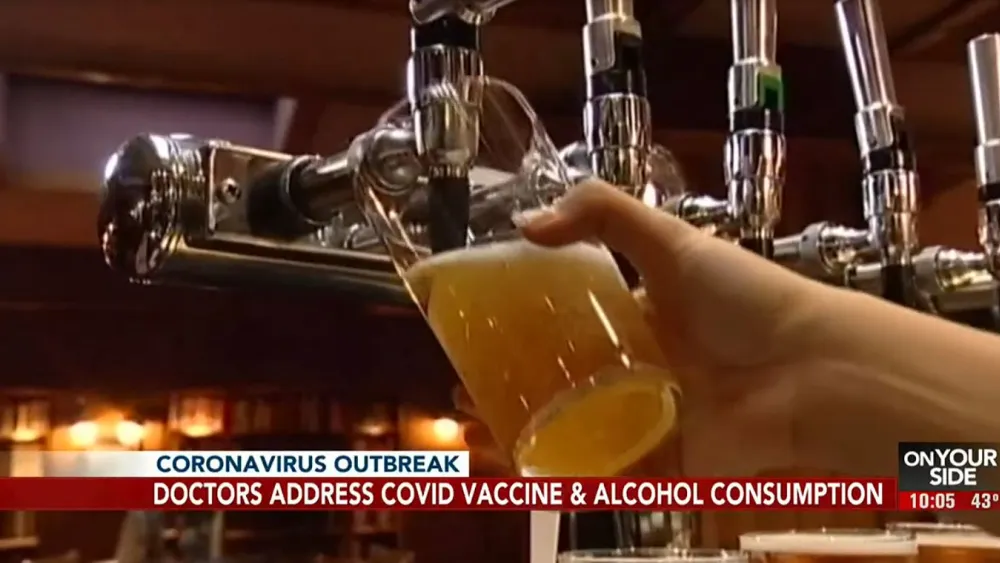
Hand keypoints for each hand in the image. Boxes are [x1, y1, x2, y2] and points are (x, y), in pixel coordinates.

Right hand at [459, 179, 832, 476]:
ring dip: (523, 432)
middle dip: (514, 384)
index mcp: (647, 318)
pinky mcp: (663, 466)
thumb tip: (526, 222)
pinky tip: (515, 467)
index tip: (484, 329)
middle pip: (567, 380)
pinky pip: (605, 475)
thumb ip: (603, 213)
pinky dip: (562, 476)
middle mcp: (645, 369)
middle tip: (466, 386)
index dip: (529, 326)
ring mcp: (651, 420)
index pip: (577, 321)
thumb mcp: (671, 238)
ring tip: (474, 428)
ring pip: (575, 431)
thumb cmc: (746, 300)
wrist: (809, 372)